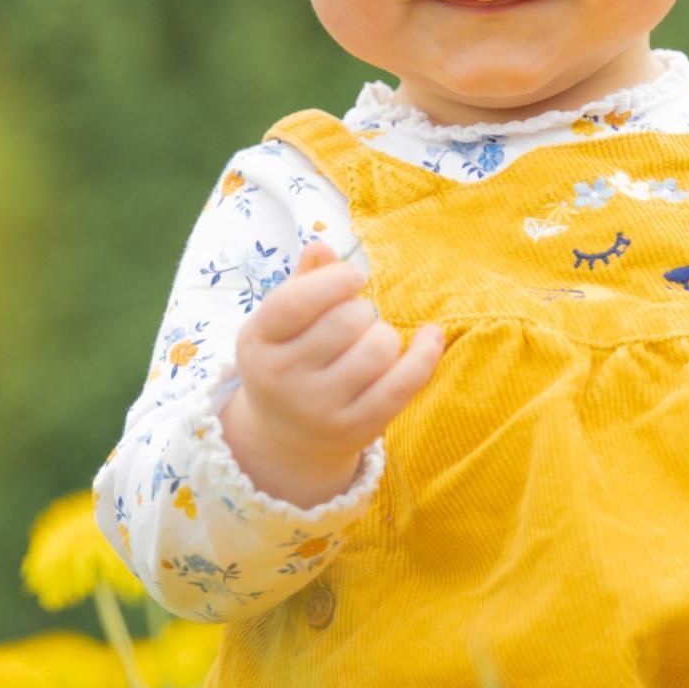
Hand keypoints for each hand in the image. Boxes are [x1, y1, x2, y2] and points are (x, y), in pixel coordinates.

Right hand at [219, 240, 445, 509]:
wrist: (287, 440)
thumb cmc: (289, 361)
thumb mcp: (278, 324)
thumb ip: (301, 282)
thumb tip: (323, 247)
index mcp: (257, 343)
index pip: (295, 303)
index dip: (334, 281)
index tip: (355, 277)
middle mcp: (283, 378)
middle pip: (346, 321)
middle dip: (362, 310)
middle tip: (356, 321)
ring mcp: (320, 408)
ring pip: (378, 348)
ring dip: (386, 335)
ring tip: (372, 342)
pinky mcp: (357, 428)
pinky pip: (405, 383)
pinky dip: (426, 353)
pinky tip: (431, 336)